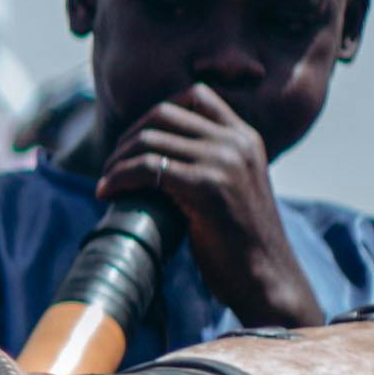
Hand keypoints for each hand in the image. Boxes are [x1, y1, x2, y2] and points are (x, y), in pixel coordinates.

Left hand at [92, 87, 319, 329]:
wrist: (268, 279)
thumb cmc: (242, 243)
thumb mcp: (233, 187)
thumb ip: (208, 162)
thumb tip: (154, 154)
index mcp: (246, 138)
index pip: (195, 95)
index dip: (156, 113)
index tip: (136, 141)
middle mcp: (237, 142)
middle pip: (164, 112)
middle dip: (129, 135)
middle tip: (112, 163)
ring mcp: (224, 161)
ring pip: (149, 138)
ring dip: (117, 159)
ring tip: (107, 181)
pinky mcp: (207, 187)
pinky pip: (146, 168)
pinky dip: (118, 177)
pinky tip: (106, 193)